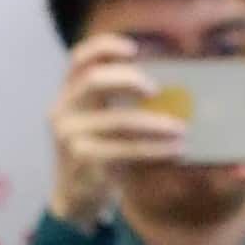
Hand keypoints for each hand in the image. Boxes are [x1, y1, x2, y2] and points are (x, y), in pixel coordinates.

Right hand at [47, 32, 183, 218]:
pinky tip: (176, 150)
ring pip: (118, 120)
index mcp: (67, 94)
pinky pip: (127, 149)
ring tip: (181, 128)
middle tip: (156, 89)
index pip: (78, 59)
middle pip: (93, 80)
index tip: (133, 48)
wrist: (76, 198)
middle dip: (128, 79)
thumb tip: (169, 88)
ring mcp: (70, 136)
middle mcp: (63, 111)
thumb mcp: (99, 122)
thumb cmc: (98, 153)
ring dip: (155, 123)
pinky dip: (156, 149)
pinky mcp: (84, 160)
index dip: (104, 47)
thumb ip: (116, 101)